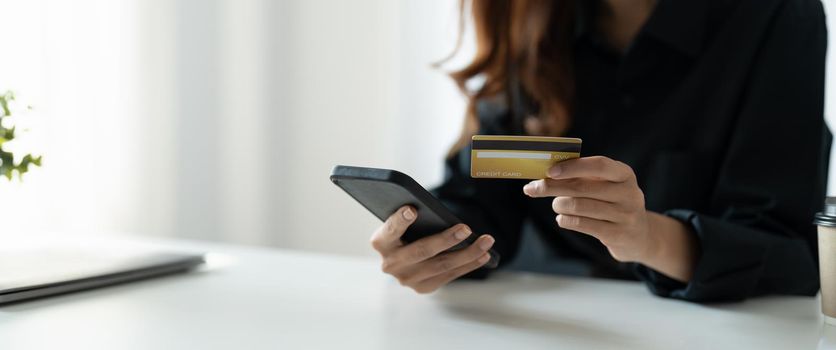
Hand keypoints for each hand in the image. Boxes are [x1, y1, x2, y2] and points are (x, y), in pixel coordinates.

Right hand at [370, 206, 494, 293]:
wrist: (404, 253)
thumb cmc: (408, 229)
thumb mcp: (406, 222)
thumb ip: (415, 218)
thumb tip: (442, 217)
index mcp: (381, 242)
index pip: (390, 231)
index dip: (400, 221)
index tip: (412, 209)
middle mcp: (390, 264)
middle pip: (422, 251)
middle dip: (446, 240)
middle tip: (466, 229)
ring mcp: (406, 279)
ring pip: (441, 265)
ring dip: (468, 253)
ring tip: (486, 241)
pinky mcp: (422, 287)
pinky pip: (449, 275)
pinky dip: (468, 265)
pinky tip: (483, 255)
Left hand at [522, 156, 696, 282]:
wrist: (639, 236)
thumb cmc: (613, 204)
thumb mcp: (607, 186)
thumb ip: (584, 177)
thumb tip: (547, 174)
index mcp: (625, 174)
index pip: (599, 165)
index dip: (573, 167)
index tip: (550, 171)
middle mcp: (629, 193)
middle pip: (582, 187)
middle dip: (552, 187)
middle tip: (532, 188)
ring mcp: (625, 215)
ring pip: (578, 206)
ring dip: (559, 204)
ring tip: (556, 205)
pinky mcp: (618, 235)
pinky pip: (582, 224)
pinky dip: (565, 220)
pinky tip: (562, 218)